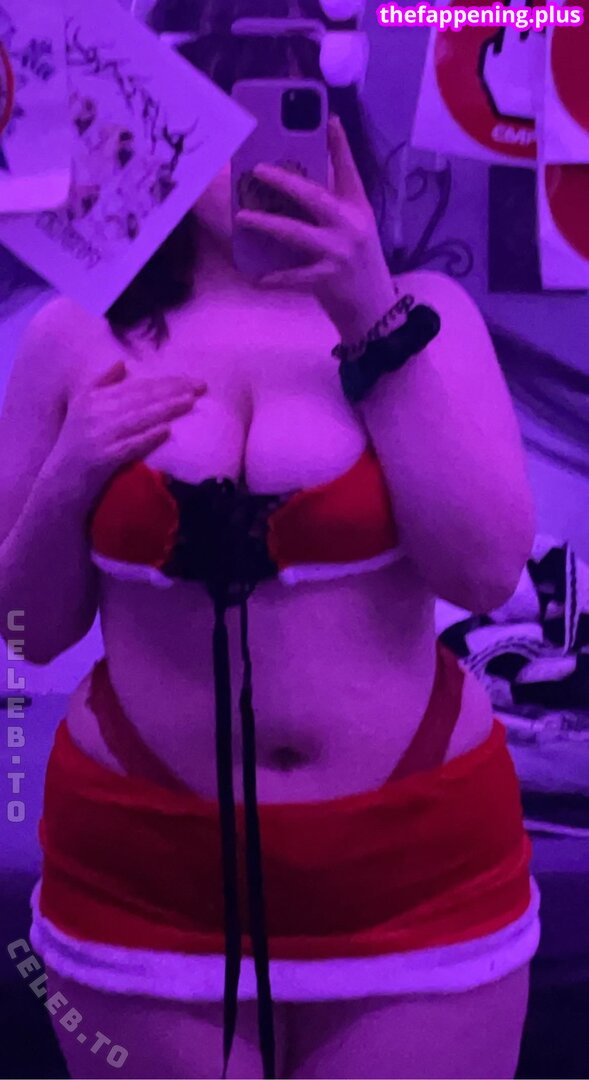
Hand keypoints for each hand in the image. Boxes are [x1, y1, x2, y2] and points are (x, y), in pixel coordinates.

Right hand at [51, 359, 206, 499]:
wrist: (60, 482)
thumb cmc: (75, 444)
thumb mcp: (81, 408)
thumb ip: (101, 383)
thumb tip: (122, 363)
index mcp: (94, 398)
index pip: (136, 386)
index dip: (165, 381)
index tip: (190, 379)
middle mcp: (96, 413)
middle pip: (141, 399)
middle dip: (172, 391)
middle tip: (200, 386)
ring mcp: (100, 436)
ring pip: (139, 418)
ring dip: (166, 409)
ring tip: (189, 402)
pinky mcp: (102, 458)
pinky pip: (130, 446)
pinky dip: (148, 438)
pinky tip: (166, 431)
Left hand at [235, 115, 396, 343]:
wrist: (375, 311)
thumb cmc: (359, 268)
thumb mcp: (354, 232)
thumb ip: (333, 211)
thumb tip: (297, 188)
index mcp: (359, 210)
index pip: (349, 172)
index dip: (339, 146)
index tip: (329, 120)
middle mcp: (351, 226)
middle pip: (314, 197)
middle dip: (284, 182)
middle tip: (258, 170)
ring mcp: (340, 252)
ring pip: (296, 232)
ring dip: (267, 224)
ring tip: (243, 218)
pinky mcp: (329, 279)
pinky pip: (294, 276)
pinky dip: (275, 278)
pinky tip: (257, 278)